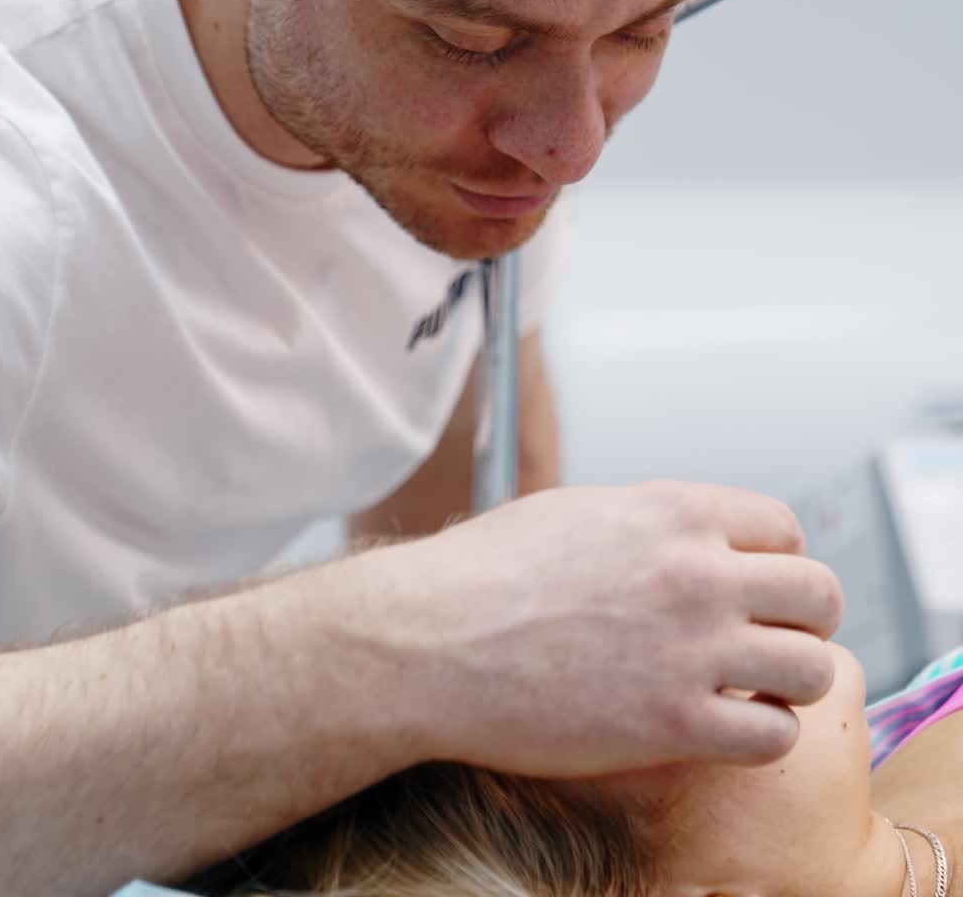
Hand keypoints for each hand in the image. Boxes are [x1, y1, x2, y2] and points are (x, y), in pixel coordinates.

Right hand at [356, 479, 843, 775]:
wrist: (428, 639)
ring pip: (814, 668)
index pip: (783, 525)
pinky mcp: (676, 725)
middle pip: (819, 593)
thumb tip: (679, 539)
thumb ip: (646, 524)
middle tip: (769, 637)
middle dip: (802, 617)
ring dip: (787, 680)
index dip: (776, 557)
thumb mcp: (571, 513)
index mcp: (669, 511)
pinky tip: (717, 726)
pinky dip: (757, 734)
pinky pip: (774, 736)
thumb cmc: (480, 574)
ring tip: (748, 688)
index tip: (757, 583)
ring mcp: (692, 650)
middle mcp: (696, 574)